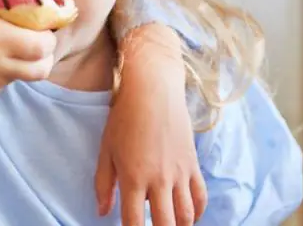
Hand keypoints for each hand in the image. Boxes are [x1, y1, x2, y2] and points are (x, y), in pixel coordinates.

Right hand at [0, 0, 56, 102]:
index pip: (43, 45)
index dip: (47, 32)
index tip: (36, 20)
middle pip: (43, 66)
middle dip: (45, 50)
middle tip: (31, 34)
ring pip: (27, 76)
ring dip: (27, 61)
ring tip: (11, 44)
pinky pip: (7, 82)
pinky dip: (7, 69)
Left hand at [95, 24, 206, 225]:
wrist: (153, 90)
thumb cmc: (124, 118)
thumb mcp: (106, 150)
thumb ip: (103, 184)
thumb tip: (102, 212)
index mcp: (133, 178)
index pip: (133, 223)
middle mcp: (159, 179)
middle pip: (165, 225)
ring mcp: (179, 173)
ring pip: (186, 216)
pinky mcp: (192, 164)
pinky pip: (200, 196)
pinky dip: (197, 212)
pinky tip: (188, 216)